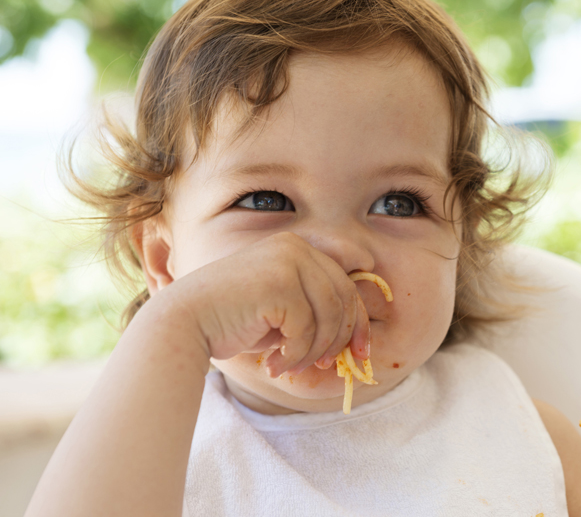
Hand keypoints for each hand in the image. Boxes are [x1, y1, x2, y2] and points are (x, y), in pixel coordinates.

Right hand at [161, 231, 369, 376]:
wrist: (185, 322)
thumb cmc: (232, 320)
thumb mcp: (283, 309)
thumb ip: (315, 309)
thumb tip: (357, 336)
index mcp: (299, 249)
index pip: (345, 286)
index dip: (359, 323)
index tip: (361, 354)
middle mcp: (296, 247)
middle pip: (344, 299)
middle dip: (339, 340)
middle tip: (324, 366)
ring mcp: (289, 261)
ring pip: (329, 316)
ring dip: (313, 351)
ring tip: (290, 366)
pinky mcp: (280, 282)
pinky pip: (307, 329)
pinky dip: (295, 355)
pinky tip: (273, 364)